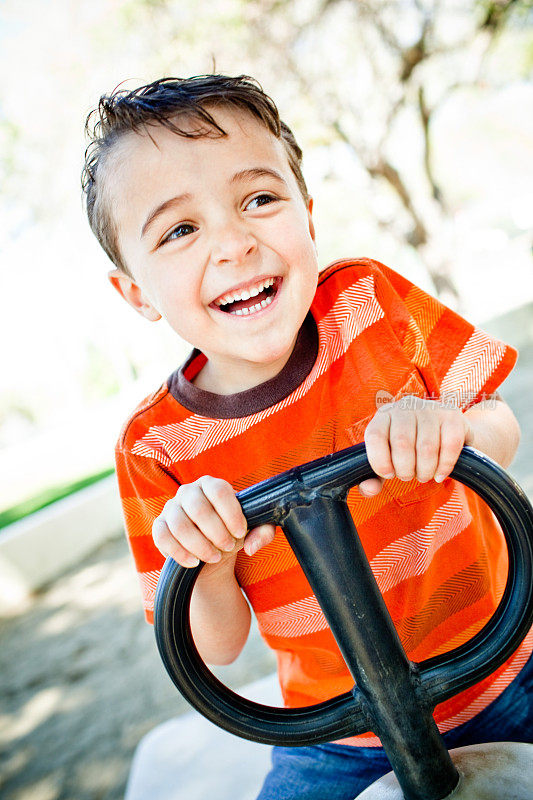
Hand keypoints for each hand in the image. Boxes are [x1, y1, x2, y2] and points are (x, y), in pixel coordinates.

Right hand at [152, 476, 274, 567]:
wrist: (211, 551)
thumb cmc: (232, 533)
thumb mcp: (254, 530)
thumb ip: (264, 532)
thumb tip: (252, 547)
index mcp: (212, 485)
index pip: (219, 491)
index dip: (231, 513)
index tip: (240, 532)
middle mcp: (189, 491)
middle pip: (199, 508)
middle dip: (216, 533)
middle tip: (228, 547)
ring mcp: (171, 508)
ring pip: (180, 525)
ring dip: (200, 546)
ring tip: (214, 557)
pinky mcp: (159, 526)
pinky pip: (163, 538)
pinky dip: (180, 553)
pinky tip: (194, 563)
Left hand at [359, 396, 472, 496]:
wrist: (444, 433)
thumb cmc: (410, 450)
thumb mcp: (389, 461)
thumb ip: (374, 478)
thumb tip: (368, 489)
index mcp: (384, 416)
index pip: (375, 436)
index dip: (380, 461)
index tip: (388, 474)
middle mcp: (405, 407)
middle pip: (402, 443)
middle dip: (405, 469)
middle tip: (408, 476)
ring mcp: (430, 409)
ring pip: (427, 447)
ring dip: (425, 470)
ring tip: (424, 475)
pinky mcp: (452, 415)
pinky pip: (450, 446)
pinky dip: (445, 466)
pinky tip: (440, 473)